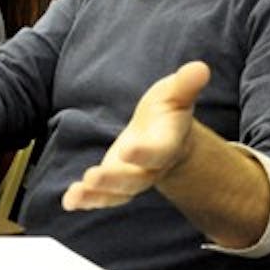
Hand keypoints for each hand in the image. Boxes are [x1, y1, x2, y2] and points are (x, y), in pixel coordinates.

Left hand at [62, 61, 209, 210]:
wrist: (166, 138)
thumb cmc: (169, 112)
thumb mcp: (177, 94)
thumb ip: (186, 84)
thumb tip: (201, 67)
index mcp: (166, 145)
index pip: (157, 152)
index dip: (144, 152)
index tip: (128, 149)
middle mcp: (149, 168)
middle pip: (133, 180)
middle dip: (113, 180)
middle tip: (93, 177)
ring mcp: (131, 179)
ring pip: (116, 194)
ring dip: (96, 195)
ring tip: (75, 194)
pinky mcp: (114, 184)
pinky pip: (102, 197)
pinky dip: (86, 201)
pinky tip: (69, 201)